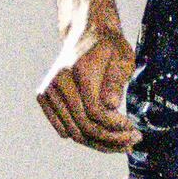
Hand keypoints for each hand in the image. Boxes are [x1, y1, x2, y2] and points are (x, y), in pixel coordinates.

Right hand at [37, 15, 139, 147]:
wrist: (86, 34)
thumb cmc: (109, 47)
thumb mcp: (122, 59)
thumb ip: (116, 82)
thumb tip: (111, 105)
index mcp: (80, 72)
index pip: (95, 112)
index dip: (115, 126)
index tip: (133, 129)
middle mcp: (60, 82)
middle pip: (83, 125)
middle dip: (110, 139)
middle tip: (132, 141)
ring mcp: (49, 90)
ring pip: (73, 131)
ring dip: (98, 143)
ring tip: (121, 144)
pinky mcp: (44, 96)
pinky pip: (63, 127)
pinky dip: (83, 137)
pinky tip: (104, 139)